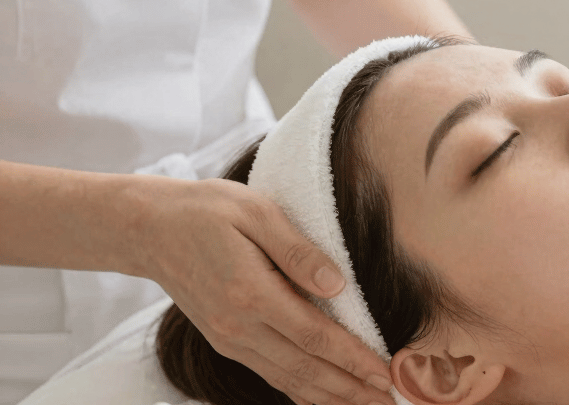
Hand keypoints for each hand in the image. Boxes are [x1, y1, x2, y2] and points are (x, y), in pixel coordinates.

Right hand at [137, 176, 394, 404]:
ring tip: (368, 404)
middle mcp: (239, 327)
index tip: (387, 372)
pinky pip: (270, 374)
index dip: (354, 358)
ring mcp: (230, 339)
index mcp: (251, 294)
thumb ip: (297, 250)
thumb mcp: (256, 212)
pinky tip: (324, 396)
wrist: (149, 230)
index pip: (315, 336)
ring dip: (331, 396)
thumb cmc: (206, 211)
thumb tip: (338, 286)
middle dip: (352, 389)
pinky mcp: (225, 341)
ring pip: (289, 379)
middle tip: (391, 400)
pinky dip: (301, 390)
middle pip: (306, 369)